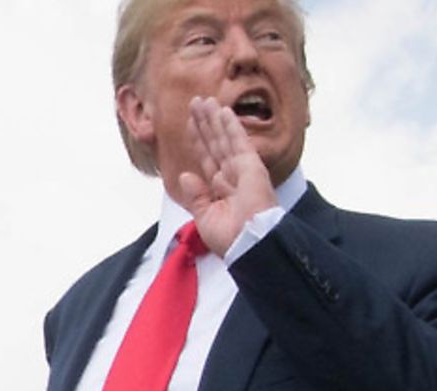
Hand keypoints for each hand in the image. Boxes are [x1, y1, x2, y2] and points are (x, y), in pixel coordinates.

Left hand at [177, 96, 278, 255]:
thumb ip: (196, 196)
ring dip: (214, 119)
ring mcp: (242, 169)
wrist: (249, 244)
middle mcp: (231, 176)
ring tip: (203, 100)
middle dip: (204, 123)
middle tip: (195, 102)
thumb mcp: (204, 218)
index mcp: (220, 189)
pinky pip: (238, 142)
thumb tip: (185, 175)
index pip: (207, 158)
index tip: (190, 123)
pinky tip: (223, 111)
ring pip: (224, 139)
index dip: (198, 140)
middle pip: (214, 143)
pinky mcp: (251, 166)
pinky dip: (231, 126)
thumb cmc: (230, 239)